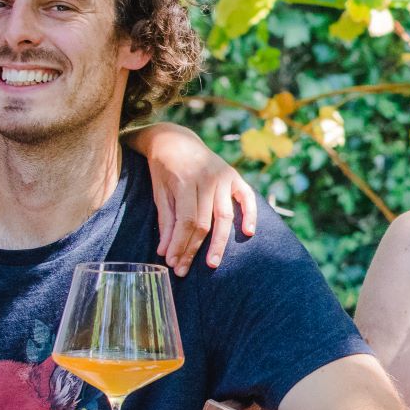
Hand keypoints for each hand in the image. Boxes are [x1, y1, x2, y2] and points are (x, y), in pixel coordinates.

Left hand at [131, 123, 259, 274]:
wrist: (175, 139)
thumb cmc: (164, 169)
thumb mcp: (159, 192)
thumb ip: (166, 221)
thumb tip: (165, 252)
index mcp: (186, 180)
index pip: (187, 220)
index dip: (180, 244)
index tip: (172, 262)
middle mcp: (208, 178)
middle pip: (205, 222)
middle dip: (194, 249)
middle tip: (185, 270)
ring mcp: (224, 176)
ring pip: (224, 216)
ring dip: (219, 242)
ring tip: (212, 263)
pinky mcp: (235, 176)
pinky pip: (247, 198)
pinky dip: (250, 215)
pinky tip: (248, 233)